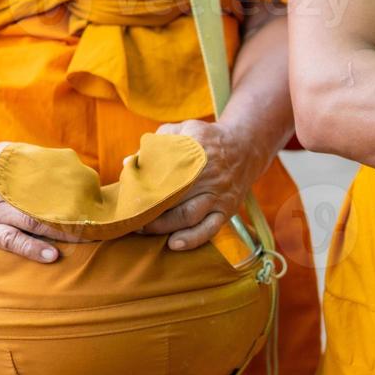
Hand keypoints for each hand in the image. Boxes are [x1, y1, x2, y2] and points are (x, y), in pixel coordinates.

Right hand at [0, 143, 81, 262]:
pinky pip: (9, 241)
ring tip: (81, 238)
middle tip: (95, 222)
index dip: (68, 191)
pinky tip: (50, 254)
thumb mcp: (5, 156)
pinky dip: (31, 249)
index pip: (41, 180)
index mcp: (4, 170)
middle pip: (38, 203)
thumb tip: (71, 166)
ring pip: (28, 223)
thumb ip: (34, 161)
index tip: (91, 199)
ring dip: (57, 232)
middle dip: (69, 214)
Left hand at [140, 119, 270, 250]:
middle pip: (174, 197)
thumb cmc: (207, 140)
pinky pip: (210, 228)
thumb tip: (128, 162)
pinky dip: (193, 238)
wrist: (246, 148)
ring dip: (164, 226)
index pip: (165, 171)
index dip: (145, 185)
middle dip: (149, 211)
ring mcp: (219, 194)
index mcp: (196, 151)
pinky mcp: (227, 209)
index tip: (127, 195)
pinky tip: (174, 244)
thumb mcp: (184, 130)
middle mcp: (209, 174)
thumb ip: (156, 143)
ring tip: (144, 230)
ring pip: (189, 216)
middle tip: (129, 217)